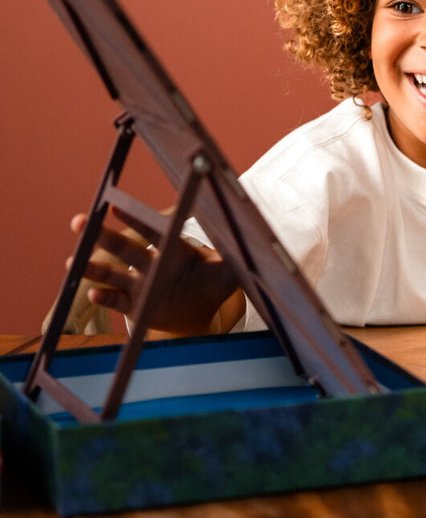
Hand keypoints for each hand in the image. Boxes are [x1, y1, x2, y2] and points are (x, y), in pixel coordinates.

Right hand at [67, 211, 238, 336]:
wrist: (200, 311)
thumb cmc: (212, 284)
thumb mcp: (229, 272)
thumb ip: (237, 259)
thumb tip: (259, 243)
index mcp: (173, 248)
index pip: (152, 230)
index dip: (134, 218)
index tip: (113, 205)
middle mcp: (151, 263)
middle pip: (125, 248)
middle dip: (104, 236)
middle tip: (80, 221)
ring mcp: (140, 283)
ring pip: (113, 273)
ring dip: (94, 267)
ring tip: (74, 262)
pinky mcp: (134, 305)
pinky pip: (116, 300)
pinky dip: (105, 297)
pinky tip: (92, 294)